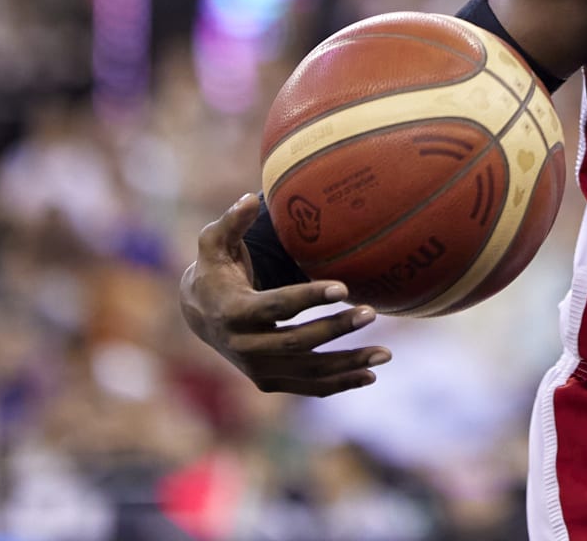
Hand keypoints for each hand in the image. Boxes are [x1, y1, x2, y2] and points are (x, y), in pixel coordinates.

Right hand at [180, 193, 390, 395]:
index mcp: (233, 311)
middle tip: (372, 312)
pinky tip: (370, 376)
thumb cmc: (216, 268)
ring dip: (348, 365)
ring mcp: (256, 369)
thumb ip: (231, 221)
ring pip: (308, 372)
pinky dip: (339, 384)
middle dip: (336, 329)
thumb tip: (251, 199)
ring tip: (385, 353)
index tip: (342, 287)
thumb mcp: (214, 243)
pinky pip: (308, 387)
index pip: (276, 306)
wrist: (200, 314)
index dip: (308, 297)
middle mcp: (244, 346)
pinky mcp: (268, 382)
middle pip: (297, 343)